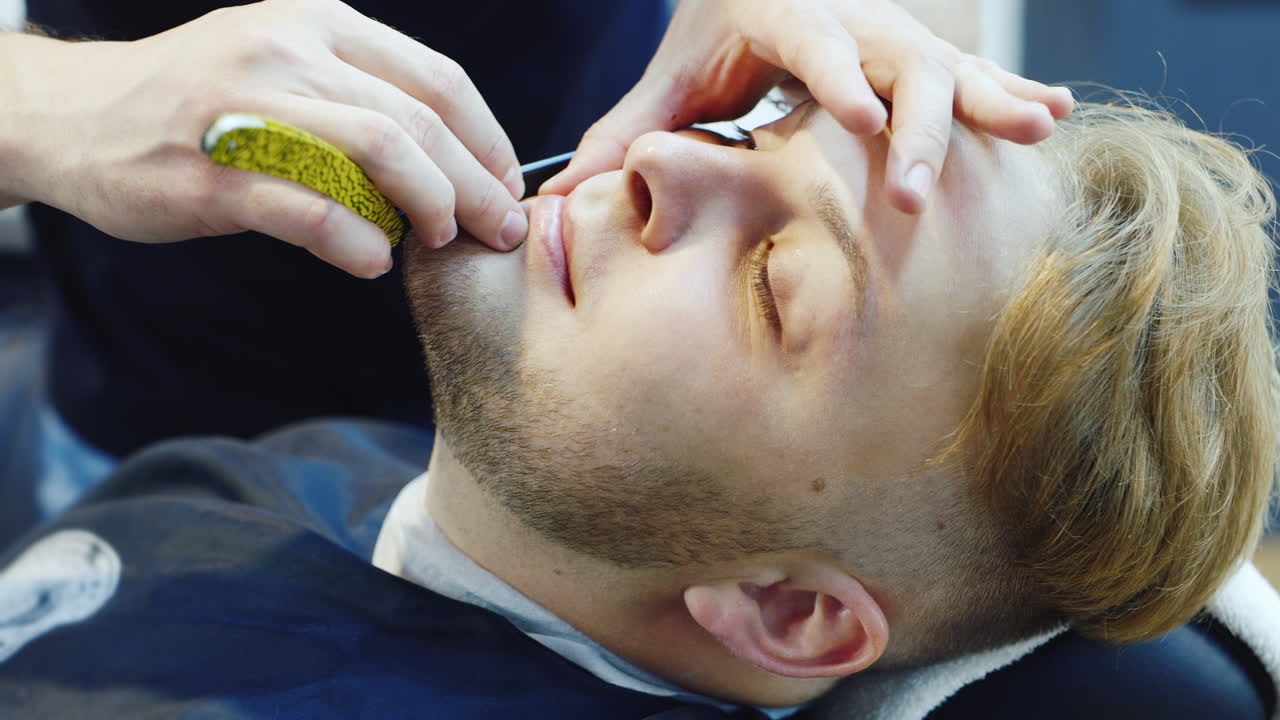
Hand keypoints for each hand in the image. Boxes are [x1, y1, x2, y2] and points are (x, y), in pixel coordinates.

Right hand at [0, 0, 525, 277]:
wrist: (75, 115)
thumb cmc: (198, 102)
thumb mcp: (281, 62)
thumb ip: (357, 92)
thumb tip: (452, 158)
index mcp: (320, 24)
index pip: (439, 80)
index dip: (489, 140)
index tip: (507, 186)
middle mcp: (289, 52)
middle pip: (420, 121)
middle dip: (475, 186)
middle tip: (497, 232)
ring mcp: (248, 108)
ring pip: (378, 150)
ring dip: (429, 205)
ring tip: (438, 241)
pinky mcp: (213, 172)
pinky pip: (311, 208)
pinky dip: (357, 241)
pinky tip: (372, 261)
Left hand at [540, 0, 1073, 214]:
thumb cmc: (717, 35)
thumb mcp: (674, 77)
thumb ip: (627, 133)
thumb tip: (560, 199)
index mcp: (784, 19)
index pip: (814, 46)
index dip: (838, 81)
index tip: (857, 123)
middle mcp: (849, 21)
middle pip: (893, 60)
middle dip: (913, 122)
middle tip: (913, 192)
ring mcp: (891, 36)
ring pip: (946, 63)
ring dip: (986, 101)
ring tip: (1036, 129)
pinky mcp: (919, 56)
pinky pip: (973, 71)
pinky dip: (1010, 91)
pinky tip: (1056, 114)